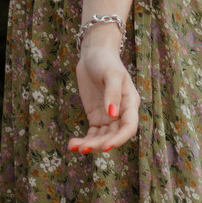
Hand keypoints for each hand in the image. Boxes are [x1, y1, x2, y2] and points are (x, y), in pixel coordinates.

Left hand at [70, 30, 139, 153]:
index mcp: (130, 103)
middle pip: (114, 135)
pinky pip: (92, 133)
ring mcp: (109, 116)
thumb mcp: (111, 74)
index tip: (105, 147)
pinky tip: (71, 145)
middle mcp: (122, 113)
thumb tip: (113, 114)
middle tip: (83, 148)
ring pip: (102, 137)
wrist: (94, 54)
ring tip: (73, 147)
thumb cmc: (106, 60)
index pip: (129, 127)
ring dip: (90, 145)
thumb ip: (113, 93)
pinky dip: (84, 140)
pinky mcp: (97, 117)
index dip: (119, 139)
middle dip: (99, 144)